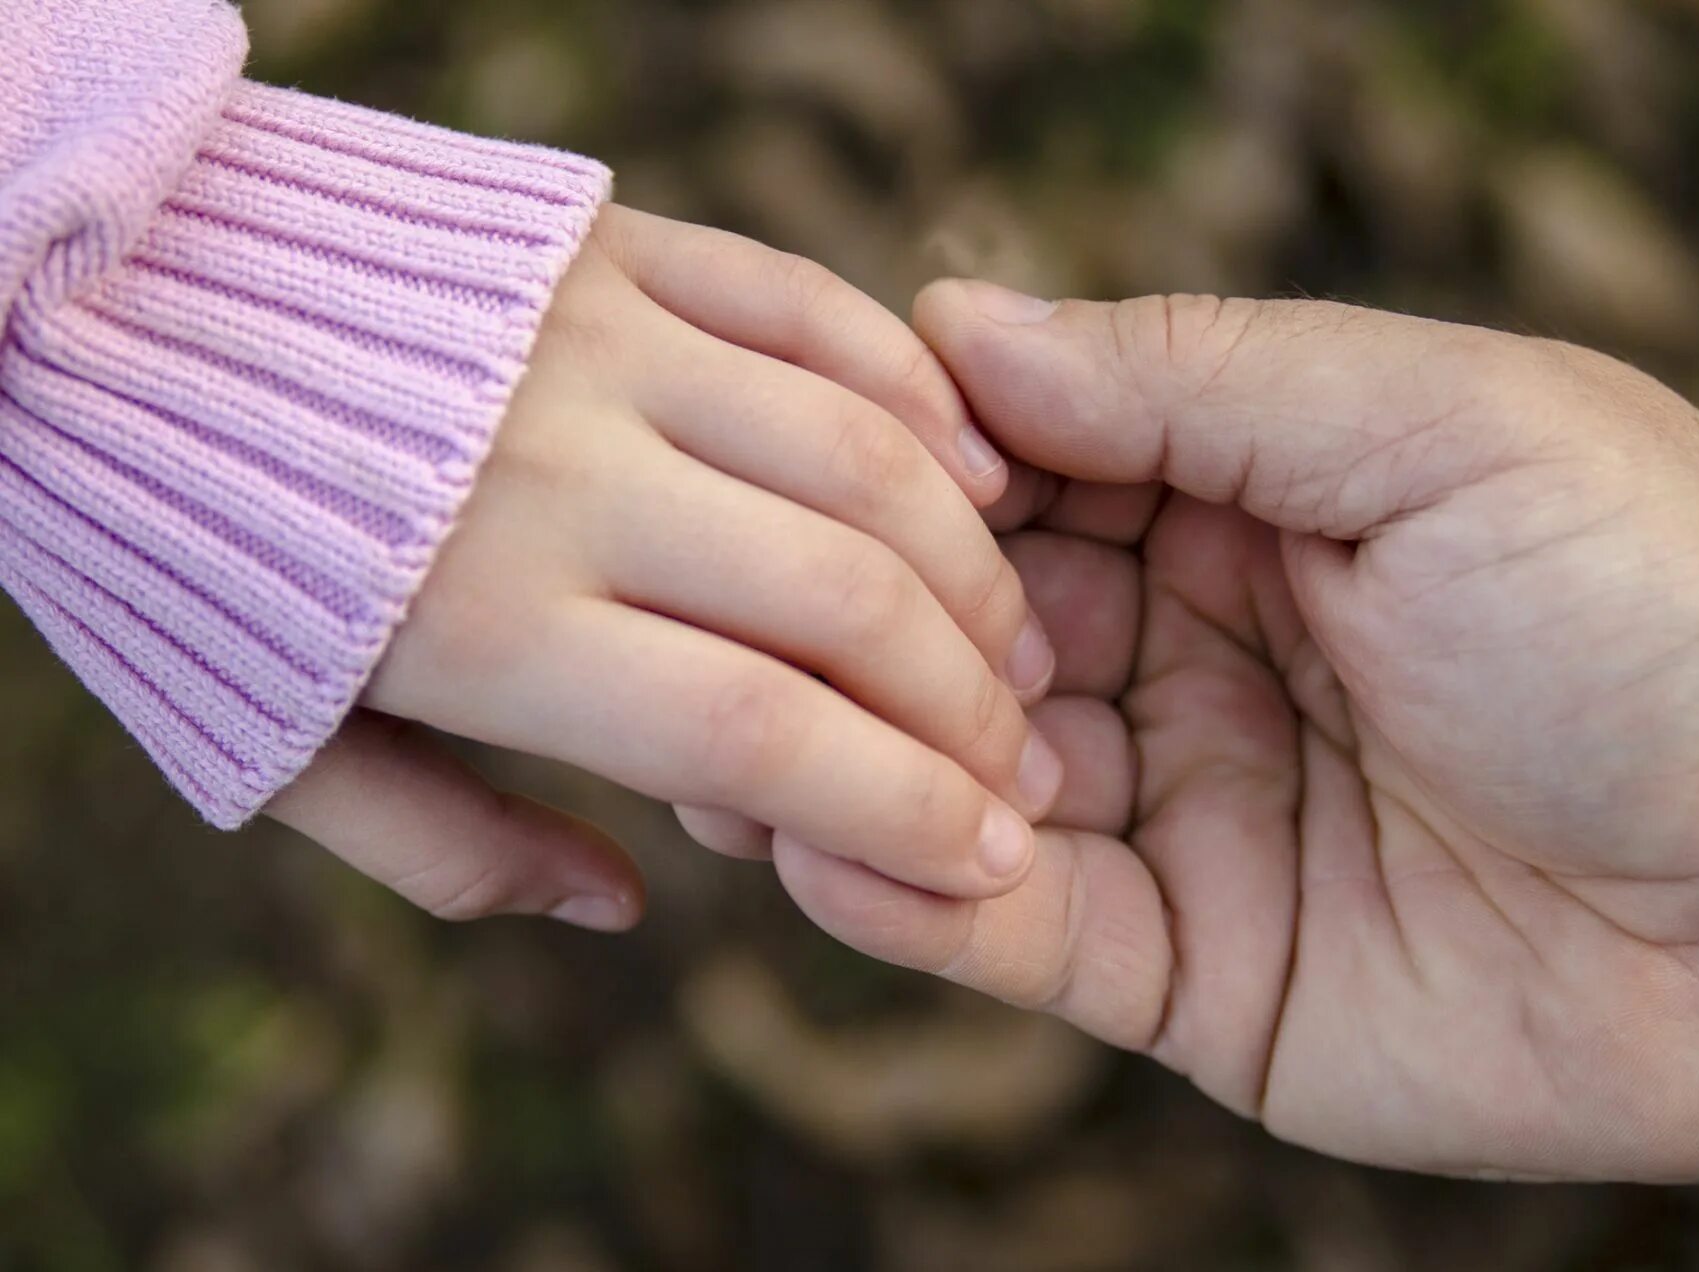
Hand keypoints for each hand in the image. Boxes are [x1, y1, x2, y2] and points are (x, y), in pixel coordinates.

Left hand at [263, 212, 1063, 930]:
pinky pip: (811, 307)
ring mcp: (600, 344)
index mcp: (488, 624)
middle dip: (972, 706)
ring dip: (971, 565)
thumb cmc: (201, 560)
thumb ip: (453, 848)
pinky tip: (972, 474)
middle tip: (1023, 772)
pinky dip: (914, 392)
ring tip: (1017, 646)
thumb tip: (623, 904)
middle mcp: (566, 476)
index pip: (761, 733)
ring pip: (863, 453)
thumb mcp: (287, 747)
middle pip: (846, 599)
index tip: (998, 862)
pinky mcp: (616, 249)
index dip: (907, 809)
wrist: (102, 302)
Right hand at [775, 282, 1698, 1228]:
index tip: (826, 455)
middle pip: (973, 618)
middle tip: (755, 607)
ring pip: (963, 775)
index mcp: (1262, 498)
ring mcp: (1191, 815)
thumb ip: (1202, 376)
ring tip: (738, 736)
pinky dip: (912, 897)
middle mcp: (1203, 650)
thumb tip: (962, 317)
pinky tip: (825, 849)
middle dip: (865, 613)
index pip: (1034, 459)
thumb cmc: (1671, 626)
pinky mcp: (1191, 974)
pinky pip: (1017, 934)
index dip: (925, 456)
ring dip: (855, 752)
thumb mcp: (1441, 431)